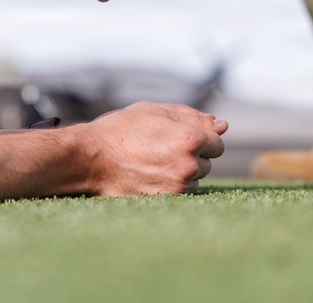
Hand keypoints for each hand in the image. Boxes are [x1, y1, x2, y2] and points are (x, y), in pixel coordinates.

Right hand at [83, 102, 226, 195]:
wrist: (90, 159)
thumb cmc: (121, 130)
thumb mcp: (155, 112)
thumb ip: (192, 117)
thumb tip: (222, 125)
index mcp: (189, 139)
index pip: (217, 143)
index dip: (201, 138)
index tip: (180, 137)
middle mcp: (188, 165)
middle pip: (207, 163)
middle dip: (192, 155)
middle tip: (161, 148)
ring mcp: (178, 186)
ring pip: (195, 179)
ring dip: (183, 172)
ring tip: (153, 161)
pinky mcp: (166, 201)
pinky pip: (182, 193)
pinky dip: (172, 185)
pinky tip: (151, 175)